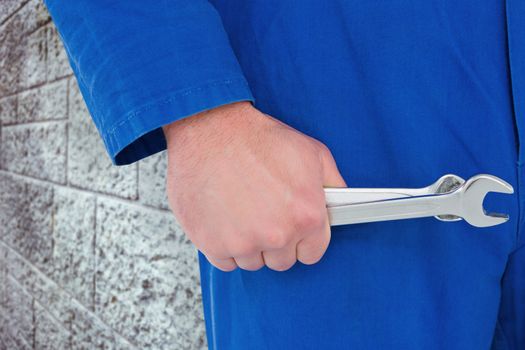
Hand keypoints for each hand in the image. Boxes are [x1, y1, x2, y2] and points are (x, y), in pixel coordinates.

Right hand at [162, 102, 346, 271]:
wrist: (209, 131)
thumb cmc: (257, 139)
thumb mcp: (312, 152)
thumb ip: (332, 184)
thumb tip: (339, 203)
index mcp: (306, 216)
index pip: (312, 253)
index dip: (302, 241)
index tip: (293, 232)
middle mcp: (277, 235)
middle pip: (282, 261)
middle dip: (275, 243)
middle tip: (263, 214)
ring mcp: (244, 243)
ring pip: (252, 262)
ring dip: (248, 244)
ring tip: (241, 212)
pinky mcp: (213, 245)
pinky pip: (225, 262)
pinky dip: (223, 246)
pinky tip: (224, 219)